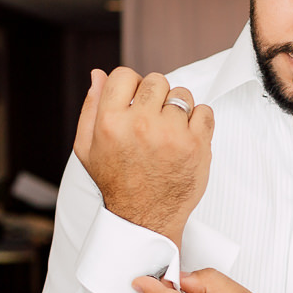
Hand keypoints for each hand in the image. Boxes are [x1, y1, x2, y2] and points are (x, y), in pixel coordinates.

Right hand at [74, 68, 213, 247]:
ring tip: (169, 133)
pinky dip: (199, 122)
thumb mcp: (87, 148)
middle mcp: (140, 124)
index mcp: (111, 122)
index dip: (131, 86)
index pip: (124, 74)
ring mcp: (171, 134)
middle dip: (155, 97)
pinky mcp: (197, 144)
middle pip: (156, 81)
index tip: (135, 102)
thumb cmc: (117, 182)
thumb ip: (90, 108)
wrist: (144, 218)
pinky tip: (185, 139)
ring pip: (182, 95)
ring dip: (178, 109)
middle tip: (153, 121)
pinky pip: (205, 111)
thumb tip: (98, 75)